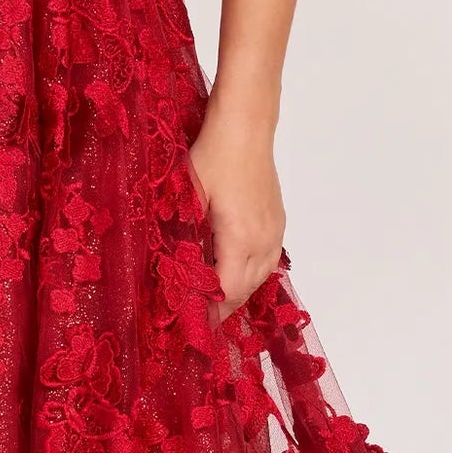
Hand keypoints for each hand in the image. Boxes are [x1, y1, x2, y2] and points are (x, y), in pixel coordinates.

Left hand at [188, 103, 284, 318]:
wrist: (246, 127)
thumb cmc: (213, 156)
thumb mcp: (187, 198)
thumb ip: (185, 238)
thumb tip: (173, 271)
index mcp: (240, 239)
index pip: (227, 292)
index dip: (210, 313)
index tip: (193, 325)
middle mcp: (263, 241)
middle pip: (246, 291)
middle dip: (223, 308)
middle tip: (199, 319)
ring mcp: (274, 231)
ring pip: (260, 277)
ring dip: (238, 292)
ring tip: (215, 302)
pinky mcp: (277, 221)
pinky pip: (267, 261)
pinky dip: (250, 274)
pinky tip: (235, 272)